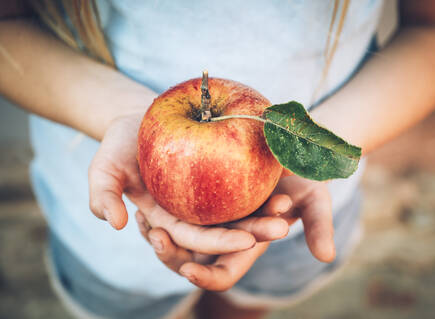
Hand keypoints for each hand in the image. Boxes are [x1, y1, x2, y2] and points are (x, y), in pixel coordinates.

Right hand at [88, 113, 289, 262]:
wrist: (137, 117)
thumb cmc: (119, 144)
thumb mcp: (104, 168)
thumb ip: (102, 195)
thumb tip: (114, 223)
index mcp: (169, 221)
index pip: (197, 239)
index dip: (220, 242)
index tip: (247, 241)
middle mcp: (193, 212)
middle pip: (227, 228)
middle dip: (256, 231)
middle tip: (283, 227)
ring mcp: (209, 194)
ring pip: (241, 207)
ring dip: (267, 209)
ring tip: (291, 207)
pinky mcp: (220, 170)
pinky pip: (244, 178)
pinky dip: (264, 180)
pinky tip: (286, 177)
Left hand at [137, 173, 333, 290]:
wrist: (288, 146)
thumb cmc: (304, 174)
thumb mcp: (313, 196)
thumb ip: (318, 224)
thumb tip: (326, 258)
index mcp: (248, 244)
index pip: (224, 273)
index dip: (207, 278)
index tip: (189, 270)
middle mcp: (224, 235)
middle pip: (190, 258)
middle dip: (170, 253)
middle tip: (155, 235)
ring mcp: (209, 216)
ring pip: (175, 237)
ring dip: (157, 234)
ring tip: (141, 217)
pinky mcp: (197, 197)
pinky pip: (171, 211)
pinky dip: (157, 210)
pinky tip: (141, 199)